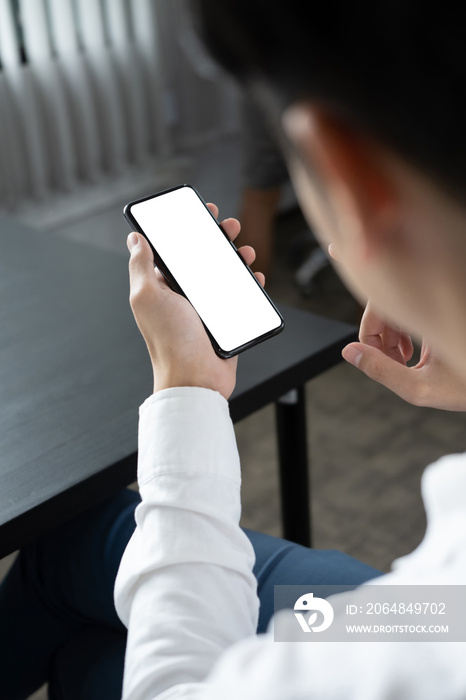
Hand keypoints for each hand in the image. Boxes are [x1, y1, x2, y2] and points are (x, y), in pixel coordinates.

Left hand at [127, 203, 264, 399]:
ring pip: (224, 274)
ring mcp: (205, 308)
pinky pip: (239, 296)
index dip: (187, 228)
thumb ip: (141, 266)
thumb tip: (135, 239)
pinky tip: (255, 276)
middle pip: (203, 257)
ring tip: (245, 252)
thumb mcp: (149, 297)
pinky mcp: (225, 321)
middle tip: (229, 227)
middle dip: (217, 238)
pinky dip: (249, 284)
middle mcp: (183, 295)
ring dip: (236, 258)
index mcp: (163, 286)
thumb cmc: (169, 342)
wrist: (195, 379)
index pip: (174, 249)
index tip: (202, 212)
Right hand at [342, 301, 465, 410]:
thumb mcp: (419, 388)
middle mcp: (431, 303)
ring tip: (402, 360)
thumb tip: (350, 352)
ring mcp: (434, 306)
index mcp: (428, 314)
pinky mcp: (438, 311)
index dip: (369, 336)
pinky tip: (410, 353)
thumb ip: (380, 371)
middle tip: (393, 361)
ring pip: (394, 307)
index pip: (378, 307)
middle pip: (384, 305)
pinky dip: (401, 332)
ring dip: (389, 335)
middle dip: (379, 336)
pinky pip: (407, 311)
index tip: (377, 361)